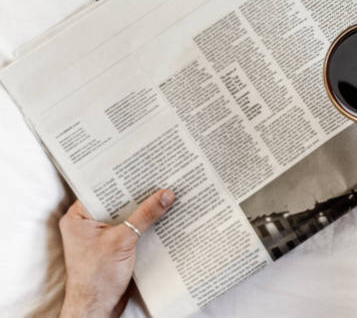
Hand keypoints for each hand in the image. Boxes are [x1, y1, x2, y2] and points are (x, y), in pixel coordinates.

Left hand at [59, 189, 174, 317]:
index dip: (123, 178)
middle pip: (116, 201)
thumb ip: (145, 216)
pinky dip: (144, 224)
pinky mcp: (113, 247)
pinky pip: (131, 229)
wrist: (96, 310)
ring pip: (125, 215)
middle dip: (138, 193)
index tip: (143, 165)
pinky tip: (162, 216)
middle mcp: (87, 224)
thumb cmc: (98, 278)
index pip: (102, 189)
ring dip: (143, 209)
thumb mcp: (123, 241)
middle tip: (160, 177)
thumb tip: (166, 195)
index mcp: (78, 217)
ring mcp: (100, 236)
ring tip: (165, 193)